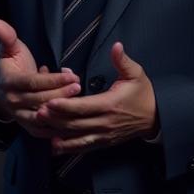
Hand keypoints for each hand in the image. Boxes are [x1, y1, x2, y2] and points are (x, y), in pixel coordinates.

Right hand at [0, 19, 79, 138]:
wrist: (1, 89)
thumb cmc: (11, 65)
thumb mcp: (8, 49)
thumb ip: (7, 36)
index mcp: (9, 83)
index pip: (33, 83)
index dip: (52, 80)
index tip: (70, 75)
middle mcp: (13, 102)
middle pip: (40, 100)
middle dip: (61, 93)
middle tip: (78, 85)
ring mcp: (20, 115)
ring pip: (43, 117)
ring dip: (61, 111)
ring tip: (78, 100)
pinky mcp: (27, 126)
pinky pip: (42, 130)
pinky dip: (56, 127)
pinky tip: (71, 119)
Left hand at [37, 42, 157, 155]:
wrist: (155, 118)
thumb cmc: (144, 94)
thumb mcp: (136, 74)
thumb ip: (123, 61)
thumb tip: (116, 46)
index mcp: (110, 104)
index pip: (83, 107)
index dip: (65, 105)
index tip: (50, 102)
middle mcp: (105, 122)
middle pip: (75, 123)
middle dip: (55, 119)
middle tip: (37, 112)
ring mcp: (103, 135)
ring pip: (76, 137)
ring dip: (57, 133)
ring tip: (41, 128)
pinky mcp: (103, 142)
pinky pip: (83, 147)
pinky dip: (68, 148)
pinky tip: (54, 146)